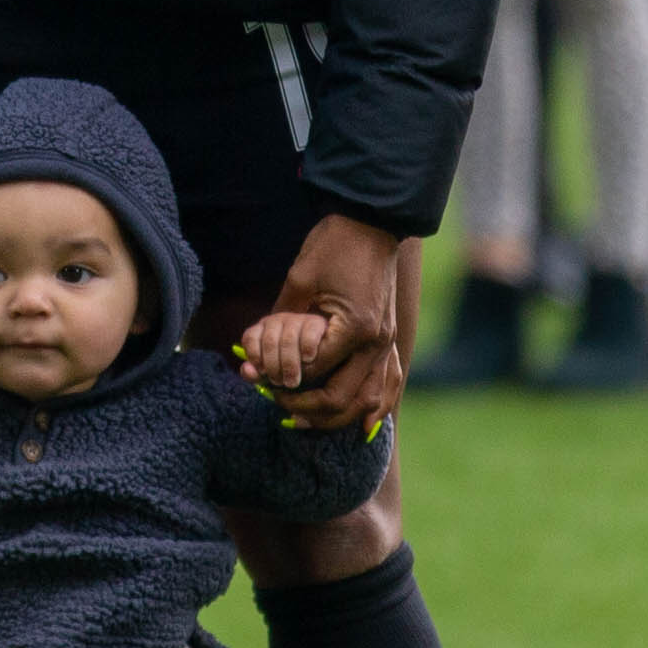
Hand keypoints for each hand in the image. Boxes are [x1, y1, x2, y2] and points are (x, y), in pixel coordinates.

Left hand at [248, 214, 416, 436]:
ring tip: (308, 421)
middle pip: (343, 398)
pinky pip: (388, 384)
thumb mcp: (299, 279)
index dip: (285, 381)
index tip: (262, 382)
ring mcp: (388, 342)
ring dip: (339, 417)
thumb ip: (282, 319)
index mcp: (355, 328)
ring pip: (370, 400)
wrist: (370, 222)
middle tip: (280, 410)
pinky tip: (362, 425)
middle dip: (307, 410)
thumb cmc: (333, 245)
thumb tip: (258, 351)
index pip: (314, 372)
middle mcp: (377, 342)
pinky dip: (375, 407)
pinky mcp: (389, 338)